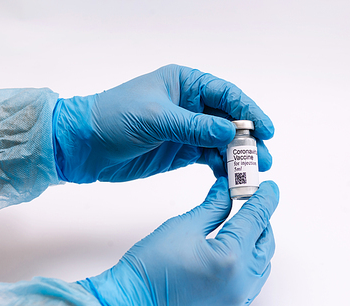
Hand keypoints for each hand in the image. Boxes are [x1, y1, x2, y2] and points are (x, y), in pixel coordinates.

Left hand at [53, 64, 273, 182]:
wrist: (84, 146)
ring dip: (238, 156)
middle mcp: (190, 105)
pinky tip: (231, 177)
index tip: (265, 129)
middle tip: (263, 158)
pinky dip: (221, 167)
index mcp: (185, 84)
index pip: (226, 94)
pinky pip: (209, 157)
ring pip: (222, 141)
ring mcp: (187, 130)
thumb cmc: (113, 118)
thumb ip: (195, 126)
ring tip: (254, 171)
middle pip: (229, 119)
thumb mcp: (156, 118)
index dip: (248, 111)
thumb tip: (230, 132)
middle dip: (248, 138)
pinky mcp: (181, 151)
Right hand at [77, 177, 278, 305]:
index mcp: (231, 257)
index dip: (265, 199)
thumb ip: (213, 207)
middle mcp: (241, 282)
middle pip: (266, 242)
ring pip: (263, 264)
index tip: (269, 189)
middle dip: (261, 220)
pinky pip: (252, 283)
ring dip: (257, 243)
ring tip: (240, 227)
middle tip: (250, 204)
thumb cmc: (149, 270)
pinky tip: (234, 253)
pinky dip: (250, 264)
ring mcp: (237, 300)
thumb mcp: (183, 227)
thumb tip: (226, 190)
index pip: (257, 219)